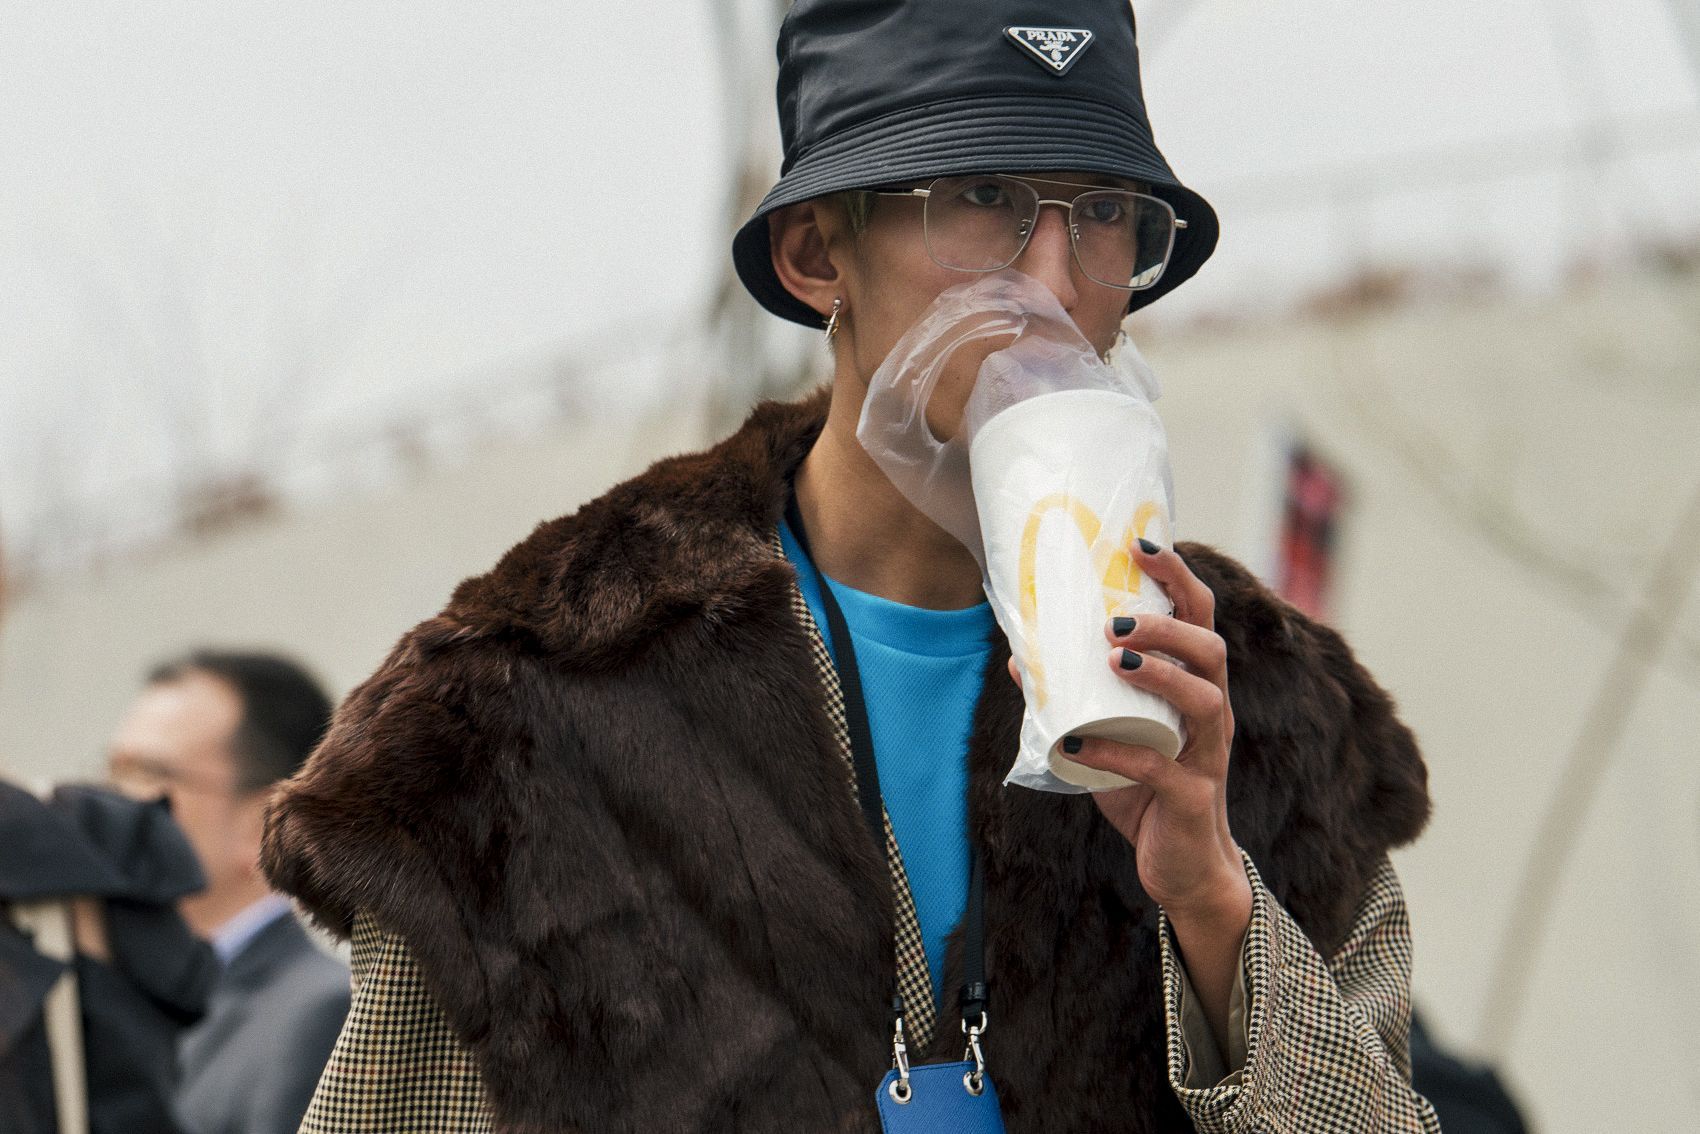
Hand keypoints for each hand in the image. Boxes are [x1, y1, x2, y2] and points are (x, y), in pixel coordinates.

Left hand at [1006, 539, 1249, 925]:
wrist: (1184, 870)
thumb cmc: (1148, 795)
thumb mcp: (1110, 740)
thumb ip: (1074, 702)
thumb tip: (1018, 661)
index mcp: (1196, 689)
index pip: (1200, 620)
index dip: (1177, 579)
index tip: (1142, 545)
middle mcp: (1211, 715)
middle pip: (1211, 650)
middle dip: (1166, 626)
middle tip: (1115, 620)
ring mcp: (1208, 757)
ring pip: (1204, 700)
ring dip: (1159, 674)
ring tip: (1113, 659)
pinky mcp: (1192, 799)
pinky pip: (1158, 770)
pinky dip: (1114, 753)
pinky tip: (1076, 744)